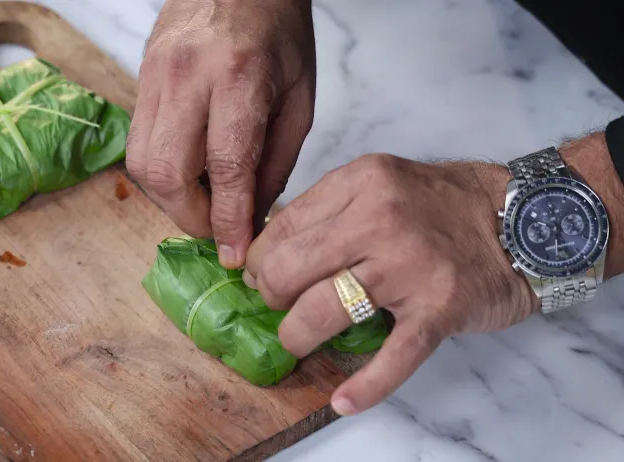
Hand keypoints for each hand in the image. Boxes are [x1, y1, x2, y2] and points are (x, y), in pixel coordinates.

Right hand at [126, 0, 316, 267]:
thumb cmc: (279, 31)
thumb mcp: (300, 97)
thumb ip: (276, 162)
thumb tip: (250, 216)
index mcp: (239, 78)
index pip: (226, 167)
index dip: (228, 221)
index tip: (235, 255)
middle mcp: (186, 77)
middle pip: (166, 174)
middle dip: (190, 216)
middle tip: (217, 226)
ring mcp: (154, 76)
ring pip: (142, 164)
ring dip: (172, 198)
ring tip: (205, 197)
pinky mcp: (139, 78)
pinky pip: (138, 143)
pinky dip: (162, 171)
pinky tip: (190, 169)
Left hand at [243, 154, 539, 414]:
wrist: (523, 220)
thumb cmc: (444, 204)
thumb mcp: (381, 182)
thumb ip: (330, 209)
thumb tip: (271, 248)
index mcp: (360, 182)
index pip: (282, 227)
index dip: (260, 258)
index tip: (257, 275)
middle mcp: (381, 219)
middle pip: (290, 269)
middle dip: (270, 296)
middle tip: (278, 305)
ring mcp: (410, 266)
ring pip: (323, 311)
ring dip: (298, 335)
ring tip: (298, 341)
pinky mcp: (438, 309)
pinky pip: (392, 357)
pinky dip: (365, 386)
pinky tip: (342, 400)